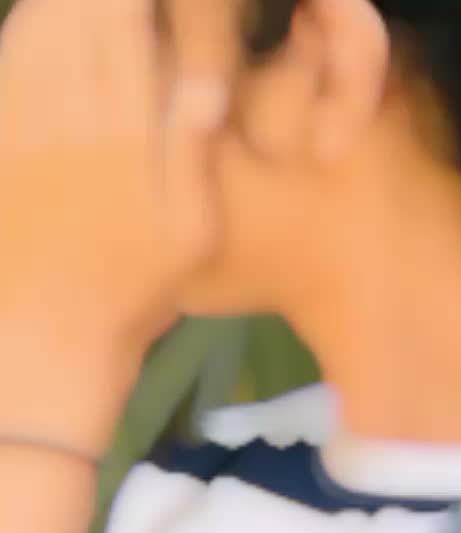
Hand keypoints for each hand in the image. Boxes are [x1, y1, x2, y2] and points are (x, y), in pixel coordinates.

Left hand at [0, 0, 233, 367]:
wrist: (49, 336)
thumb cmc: (133, 293)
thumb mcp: (188, 237)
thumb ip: (192, 156)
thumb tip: (204, 82)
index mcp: (123, 137)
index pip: (127, 30)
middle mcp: (68, 119)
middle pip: (76, 18)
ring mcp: (23, 129)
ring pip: (34, 35)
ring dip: (59, 6)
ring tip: (84, 2)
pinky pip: (5, 71)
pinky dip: (22, 36)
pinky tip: (36, 25)